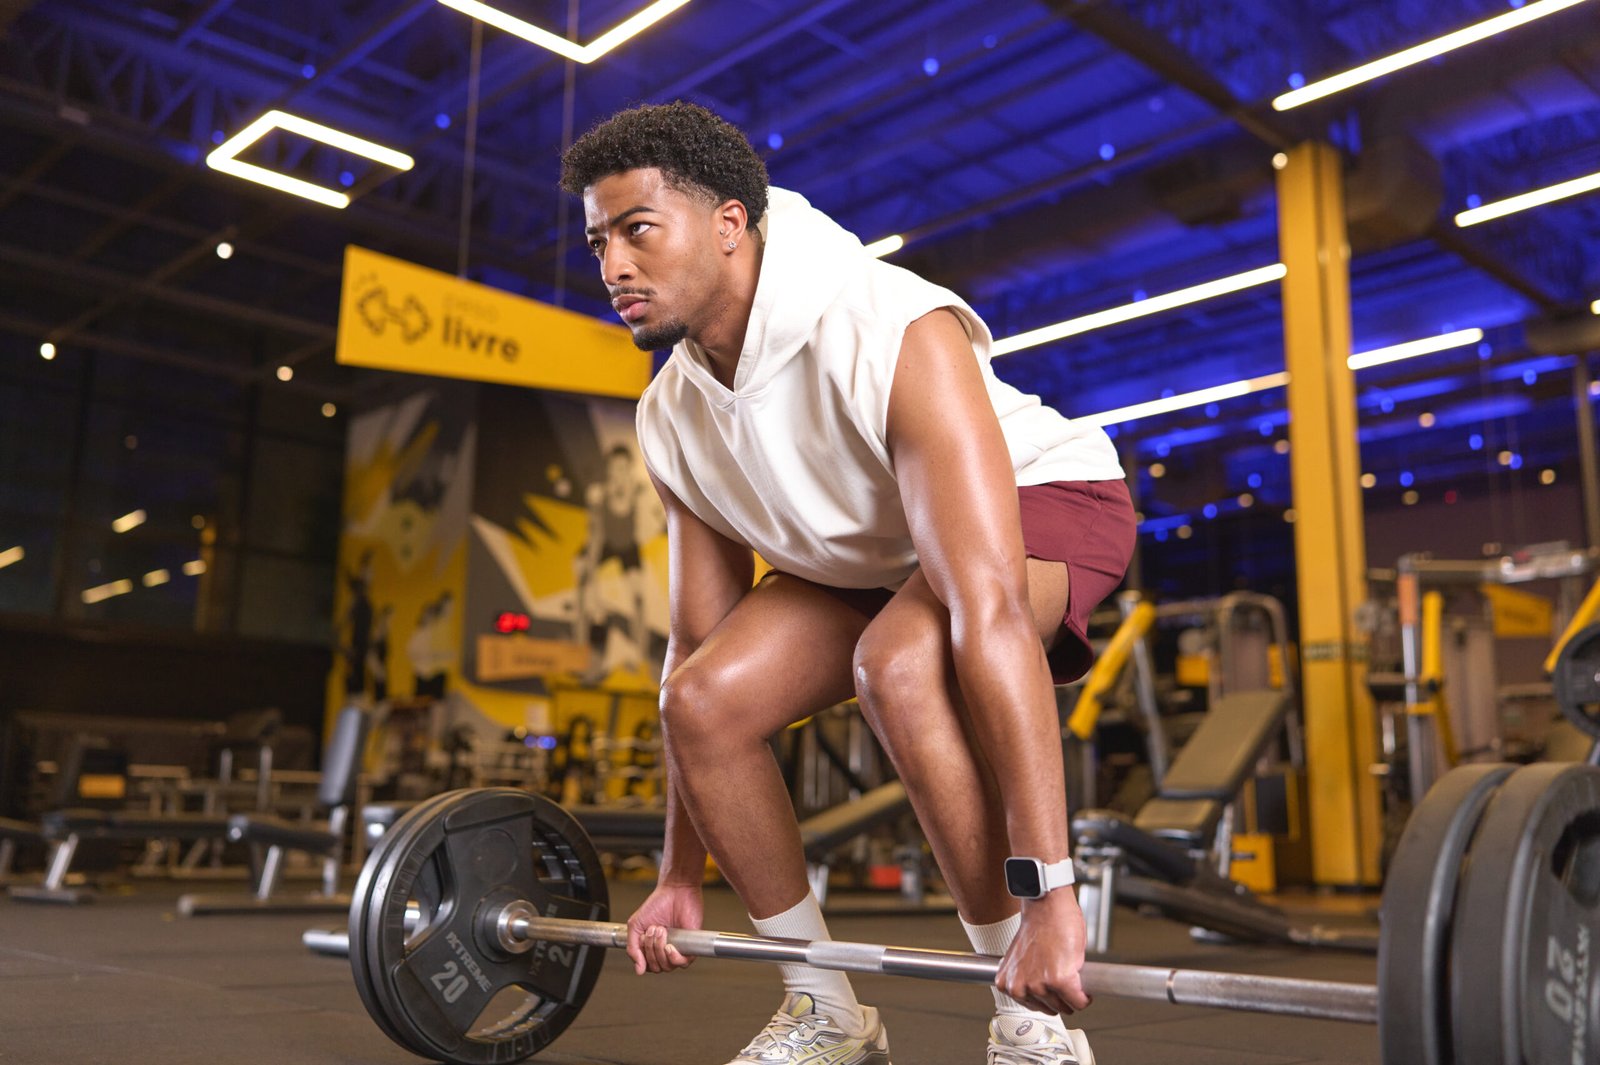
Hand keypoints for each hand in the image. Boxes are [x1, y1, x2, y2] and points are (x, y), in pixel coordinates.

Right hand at [625, 881, 702, 974]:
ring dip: (660, 949)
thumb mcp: (636, 925)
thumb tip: (639, 970)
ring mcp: (678, 949)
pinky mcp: (690, 946)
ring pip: (667, 967)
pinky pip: (683, 964)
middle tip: (654, 929)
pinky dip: (674, 958)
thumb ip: (632, 948)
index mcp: (652, 948)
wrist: (676, 891)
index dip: (642, 955)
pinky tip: (670, 946)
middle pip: (656, 968)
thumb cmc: (657, 904)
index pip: (646, 966)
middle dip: (650, 949)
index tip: (643, 937)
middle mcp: (665, 950)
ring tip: (662, 930)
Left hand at [996, 890, 1092, 1015]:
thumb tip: (1045, 993)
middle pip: (1051, 1008)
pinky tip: (1083, 980)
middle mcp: (1019, 987)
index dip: (1049, 996)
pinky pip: (1079, 1001)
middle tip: (1066, 977)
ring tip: (1071, 972)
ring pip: (1066, 1006)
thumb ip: (1027, 978)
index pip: (1034, 1006)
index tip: (1054, 989)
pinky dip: (1085, 995)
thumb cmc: (1037, 925)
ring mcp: (1039, 985)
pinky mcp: (1059, 981)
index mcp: (1007, 983)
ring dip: (1074, 994)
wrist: (1046, 906)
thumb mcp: (1023, 959)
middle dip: (1062, 996)